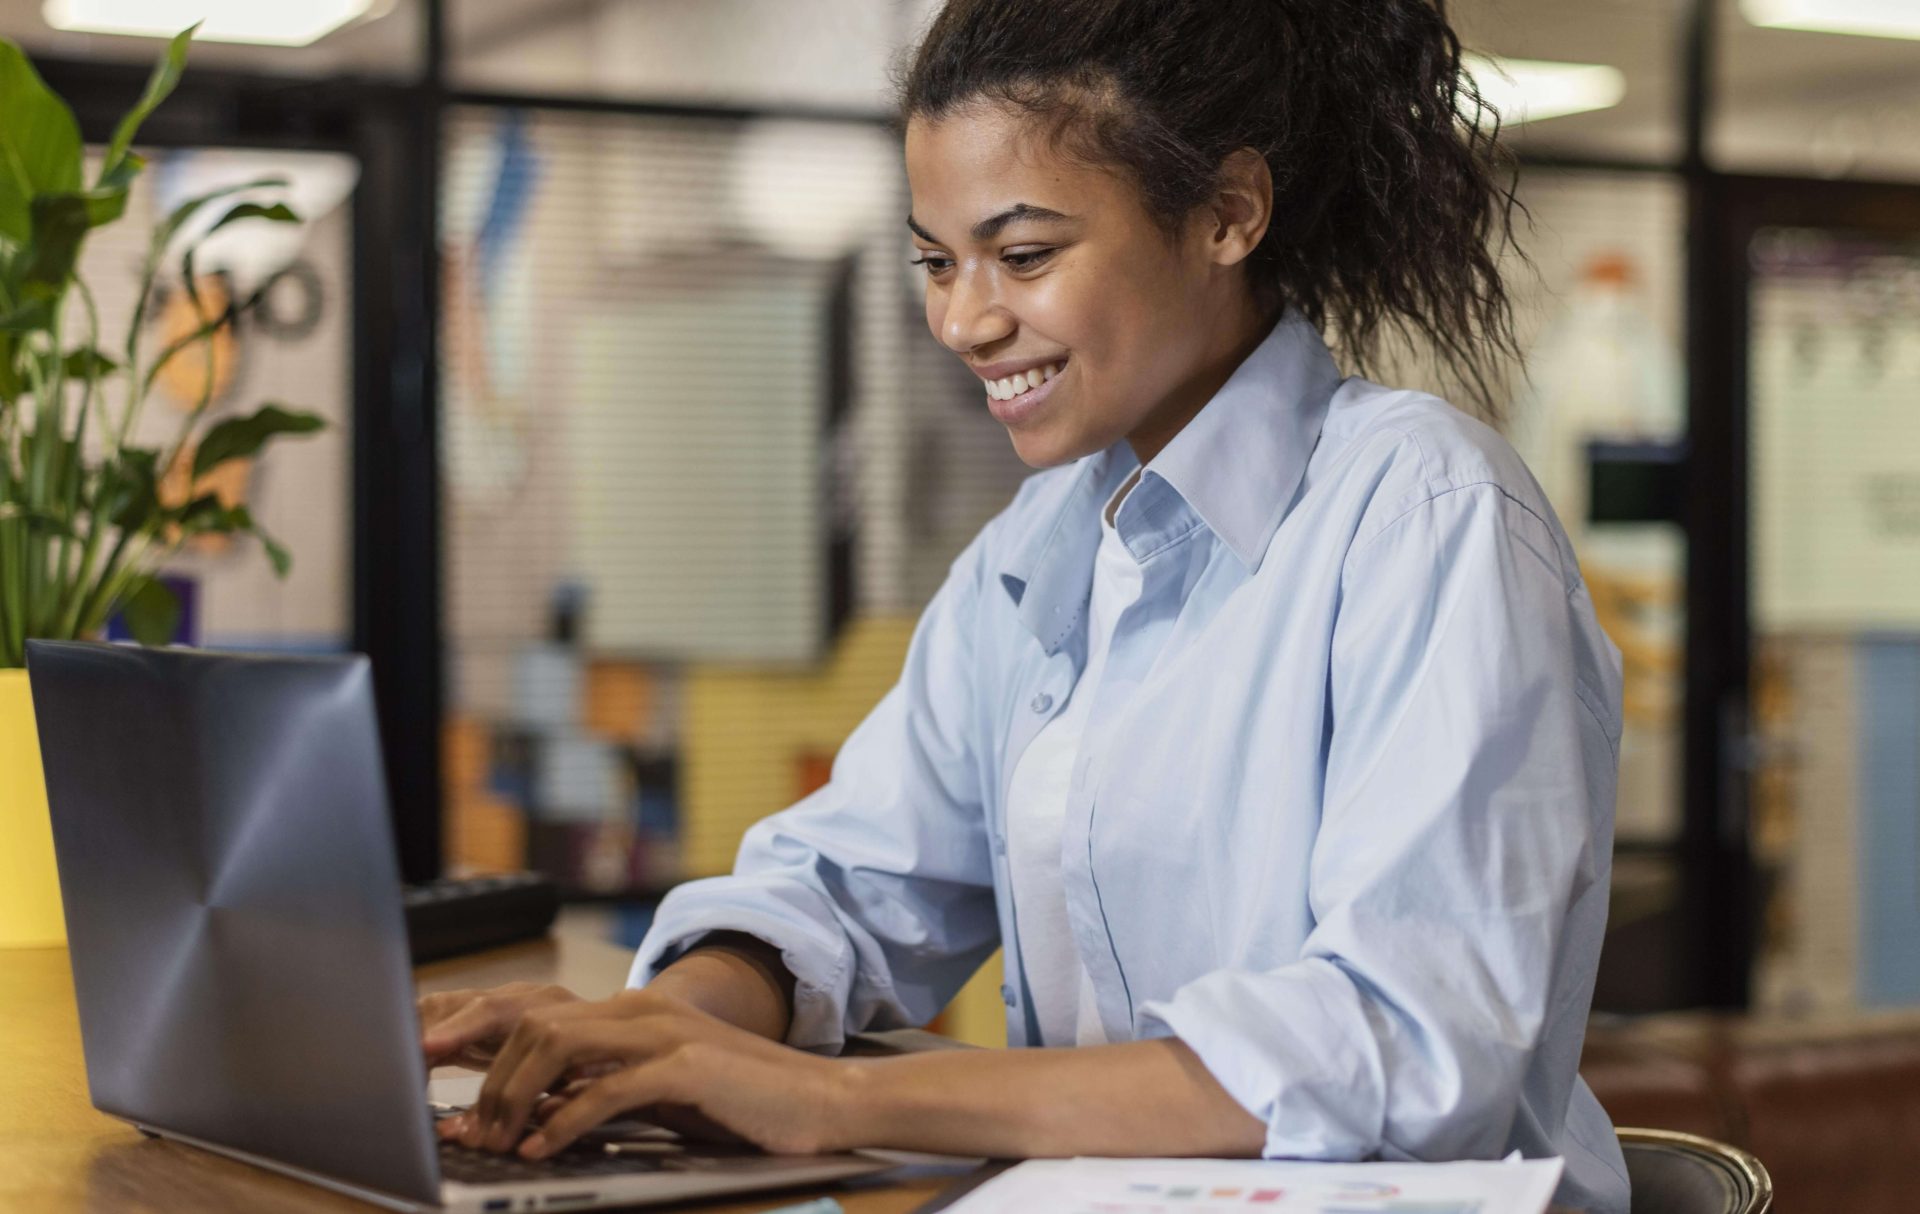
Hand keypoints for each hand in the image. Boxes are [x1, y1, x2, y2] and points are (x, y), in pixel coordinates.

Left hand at [440, 987, 847, 1158]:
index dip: (487, 1058)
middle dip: (487, 1079)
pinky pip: (605, 1090)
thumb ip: (605, 1092)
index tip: (454, 1103)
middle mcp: (644, 1009)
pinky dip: (563, 1122)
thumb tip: (540, 1116)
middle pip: (535, 1026)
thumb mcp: (661, 1095)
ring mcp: (665, 1033)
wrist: (822, 1101)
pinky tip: (541, 1148)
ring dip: (515, 1098)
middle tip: (465, 1132)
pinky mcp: (687, 1066)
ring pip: (559, 1047)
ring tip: (496, 1141)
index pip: (539, 1019)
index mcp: (634, 1011)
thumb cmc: (742, 1104)